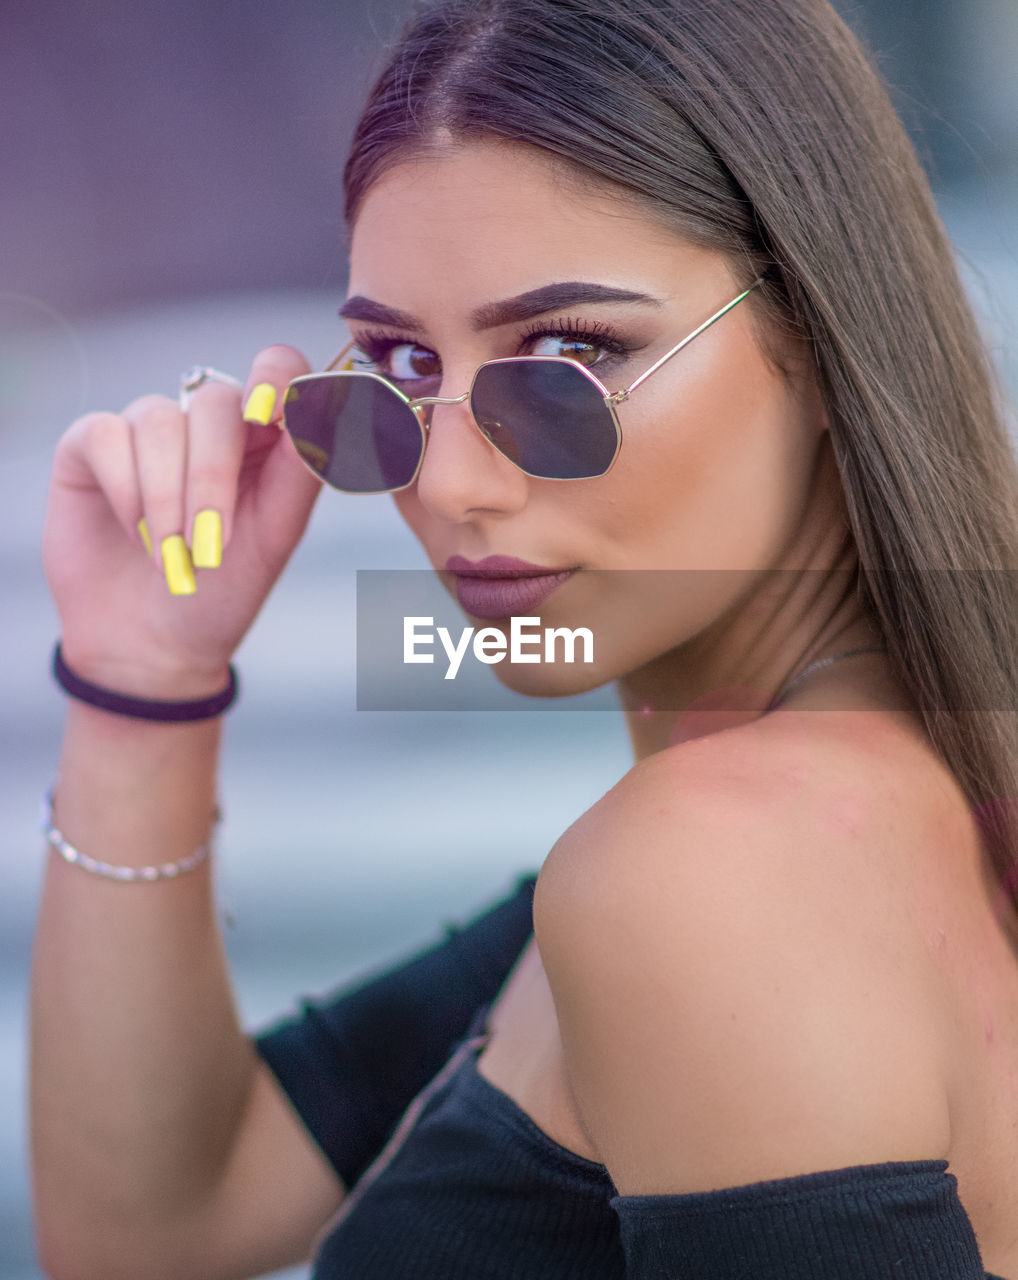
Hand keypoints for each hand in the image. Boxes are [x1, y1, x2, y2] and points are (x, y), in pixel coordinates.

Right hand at [42, 345, 323, 698]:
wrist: (155, 646)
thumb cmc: (224, 591)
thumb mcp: (275, 536)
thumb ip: (303, 471)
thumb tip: (324, 406)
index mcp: (263, 438)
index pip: (277, 367)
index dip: (275, 377)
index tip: (270, 415)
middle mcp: (206, 425)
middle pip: (217, 402)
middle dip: (214, 479)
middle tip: (211, 548)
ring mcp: (148, 431)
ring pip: (160, 419)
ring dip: (168, 496)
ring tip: (172, 558)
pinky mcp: (92, 446)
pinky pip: (107, 434)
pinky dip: (126, 489)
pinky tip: (136, 533)